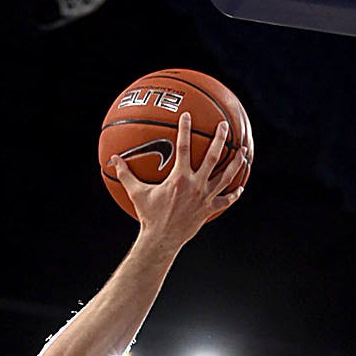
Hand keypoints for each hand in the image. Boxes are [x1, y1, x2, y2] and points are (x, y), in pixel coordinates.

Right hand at [111, 112, 245, 245]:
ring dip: (235, 163)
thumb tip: (113, 159)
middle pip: (213, 158)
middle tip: (224, 125)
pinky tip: (240, 187)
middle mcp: (195, 185)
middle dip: (220, 139)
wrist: (161, 240)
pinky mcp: (209, 210)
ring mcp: (204, 198)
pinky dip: (234, 194)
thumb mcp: (137, 193)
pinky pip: (225, 201)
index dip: (185, 129)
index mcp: (179, 178)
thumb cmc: (149, 216)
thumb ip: (126, 174)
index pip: (184, 147)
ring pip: (225, 177)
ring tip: (242, 151)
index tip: (188, 115)